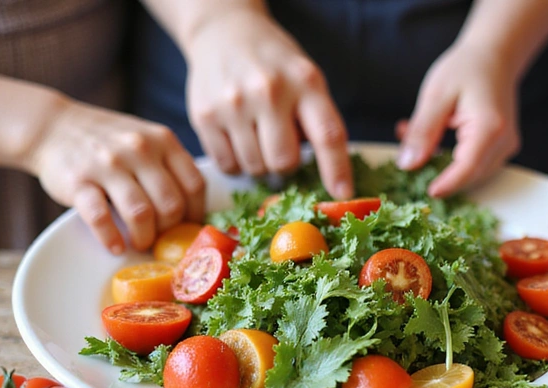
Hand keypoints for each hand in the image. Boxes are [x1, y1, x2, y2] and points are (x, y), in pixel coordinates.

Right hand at [28, 99, 204, 253]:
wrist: (53, 126)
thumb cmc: (108, 142)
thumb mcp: (147, 140)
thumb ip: (170, 166)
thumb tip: (194, 212)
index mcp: (163, 141)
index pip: (195, 185)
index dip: (196, 213)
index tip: (188, 227)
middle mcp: (139, 149)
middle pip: (171, 204)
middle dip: (170, 230)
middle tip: (161, 238)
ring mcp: (108, 164)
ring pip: (141, 213)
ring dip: (144, 238)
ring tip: (140, 243)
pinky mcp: (78, 181)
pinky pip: (100, 217)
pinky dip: (111, 238)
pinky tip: (116, 246)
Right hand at [183, 6, 352, 198]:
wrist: (224, 32)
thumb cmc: (274, 64)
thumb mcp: (305, 78)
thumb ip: (316, 119)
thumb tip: (325, 174)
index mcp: (305, 82)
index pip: (328, 135)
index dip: (336, 170)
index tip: (342, 194)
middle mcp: (269, 91)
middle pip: (284, 162)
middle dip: (285, 164)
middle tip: (280, 146)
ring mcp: (234, 104)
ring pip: (255, 168)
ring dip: (259, 162)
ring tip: (256, 134)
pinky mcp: (205, 116)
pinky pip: (228, 165)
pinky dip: (236, 161)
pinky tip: (237, 136)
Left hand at [396, 41, 519, 197]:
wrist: (495, 56)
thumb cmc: (466, 68)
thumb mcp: (436, 95)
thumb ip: (422, 131)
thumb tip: (407, 165)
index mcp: (489, 127)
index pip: (468, 168)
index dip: (447, 184)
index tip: (427, 193)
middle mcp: (503, 142)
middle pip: (469, 176)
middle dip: (437, 173)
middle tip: (405, 157)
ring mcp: (505, 148)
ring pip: (470, 174)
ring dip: (440, 166)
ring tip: (412, 138)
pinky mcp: (499, 150)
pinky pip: (473, 165)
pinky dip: (449, 160)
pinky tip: (428, 142)